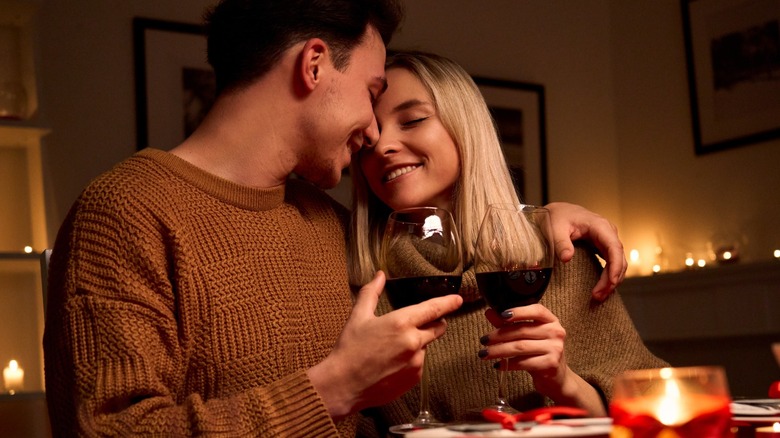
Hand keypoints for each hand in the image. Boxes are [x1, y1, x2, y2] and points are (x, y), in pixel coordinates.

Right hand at [308, 271, 462, 418]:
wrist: (343, 384)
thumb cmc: (350, 349)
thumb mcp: (359, 316)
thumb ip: (371, 292)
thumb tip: (380, 275)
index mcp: (401, 322)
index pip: (433, 309)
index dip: (448, 303)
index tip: (458, 300)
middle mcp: (414, 342)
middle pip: (437, 328)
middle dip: (433, 324)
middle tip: (416, 325)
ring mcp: (416, 362)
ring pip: (425, 347)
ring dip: (416, 344)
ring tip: (391, 350)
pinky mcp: (415, 378)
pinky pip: (419, 364)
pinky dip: (410, 361)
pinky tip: (391, 364)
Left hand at [480, 305, 567, 386]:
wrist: (557, 378)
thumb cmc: (540, 353)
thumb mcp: (527, 336)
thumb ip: (509, 324)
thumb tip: (490, 312)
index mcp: (551, 321)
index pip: (536, 310)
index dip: (519, 311)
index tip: (502, 315)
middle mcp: (556, 332)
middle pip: (522, 330)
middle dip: (499, 335)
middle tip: (483, 340)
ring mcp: (555, 348)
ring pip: (520, 347)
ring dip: (498, 350)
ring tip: (484, 354)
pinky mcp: (550, 364)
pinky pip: (523, 362)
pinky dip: (507, 364)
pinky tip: (498, 365)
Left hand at [544, 202, 625, 299]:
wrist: (557, 212)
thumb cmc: (557, 217)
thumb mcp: (555, 228)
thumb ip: (561, 242)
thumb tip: (567, 258)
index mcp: (600, 226)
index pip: (614, 247)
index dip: (615, 266)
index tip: (611, 282)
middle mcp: (608, 233)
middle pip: (619, 259)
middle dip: (612, 279)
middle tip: (598, 295)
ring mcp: (607, 240)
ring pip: (618, 263)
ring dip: (611, 281)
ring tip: (599, 296)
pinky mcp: (603, 247)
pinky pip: (611, 263)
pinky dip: (608, 276)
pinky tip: (602, 288)